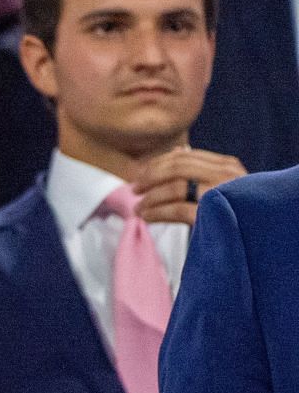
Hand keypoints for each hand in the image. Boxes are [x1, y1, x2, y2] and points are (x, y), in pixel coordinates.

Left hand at [131, 149, 247, 225]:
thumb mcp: (219, 186)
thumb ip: (200, 169)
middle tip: (134, 190)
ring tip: (138, 209)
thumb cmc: (234, 214)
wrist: (257, 242)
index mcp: (228, 166)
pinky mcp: (214, 215)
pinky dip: (157, 212)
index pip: (184, 157)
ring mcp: (223, 194)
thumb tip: (179, 150)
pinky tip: (147, 217)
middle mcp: (228, 176)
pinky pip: (177, 209)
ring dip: (150, 198)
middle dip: (150, 178)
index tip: (140, 175)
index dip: (157, 164)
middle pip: (177, 168)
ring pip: (175, 187)